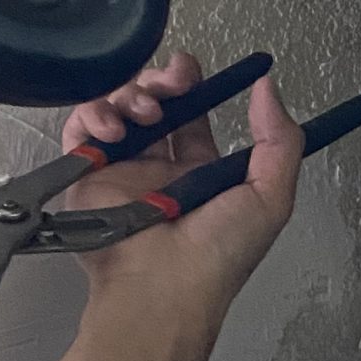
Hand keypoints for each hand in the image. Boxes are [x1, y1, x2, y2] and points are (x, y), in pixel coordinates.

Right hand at [60, 51, 302, 315]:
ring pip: (117, 110)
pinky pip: (81, 130)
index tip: (191, 72)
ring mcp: (121, 171)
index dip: (191, 88)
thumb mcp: (270, 197)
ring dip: (130, 95)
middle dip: (160, 82)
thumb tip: (268, 87)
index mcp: (199, 173)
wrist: (163, 288)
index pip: (191, 117)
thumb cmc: (219, 253)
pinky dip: (94, 114)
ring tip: (145, 112)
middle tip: (171, 82)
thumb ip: (279, 140)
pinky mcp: (87, 176)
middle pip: (152, 105)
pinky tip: (114, 127)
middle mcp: (158, 170)